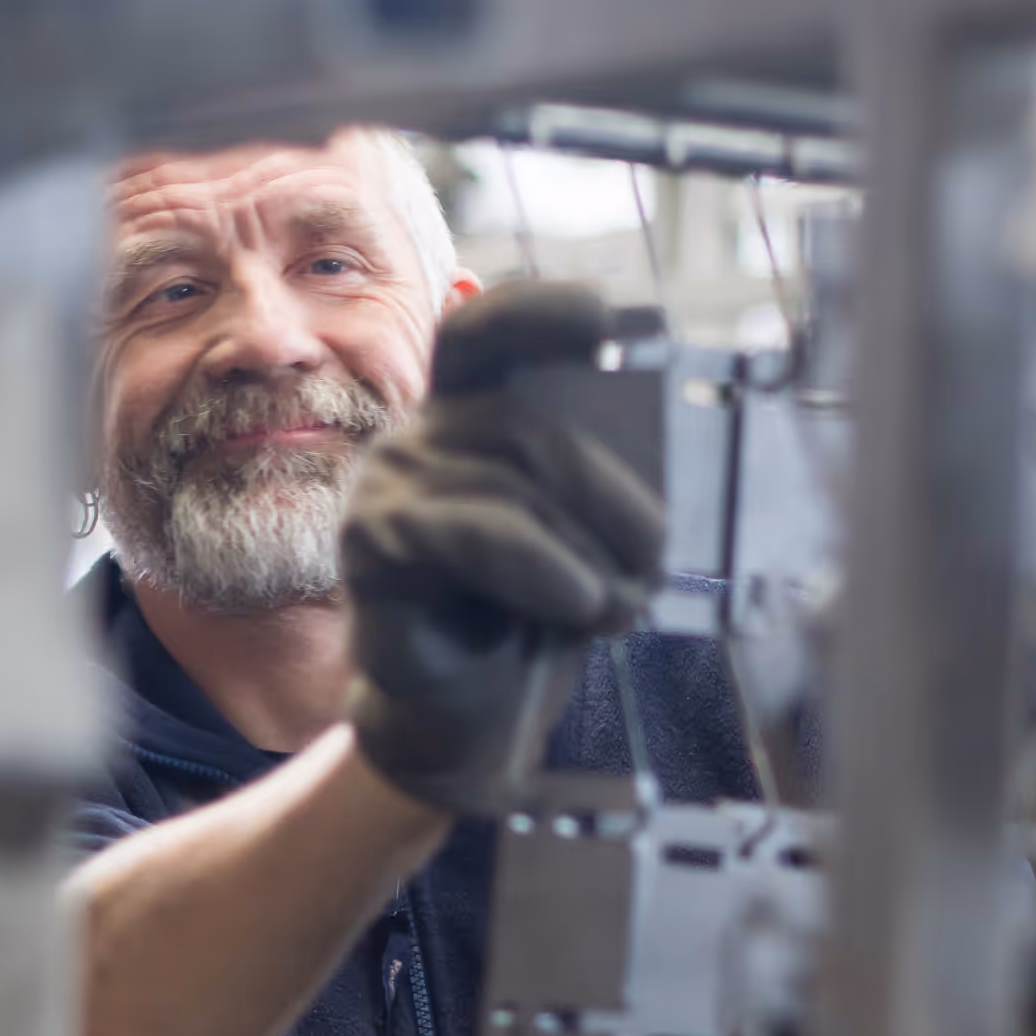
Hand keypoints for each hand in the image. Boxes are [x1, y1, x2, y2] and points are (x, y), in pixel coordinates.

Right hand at [342, 281, 665, 813]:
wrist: (472, 722)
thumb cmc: (528, 621)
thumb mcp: (582, 539)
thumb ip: (600, 484)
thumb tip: (664, 453)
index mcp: (467, 420)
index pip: (484, 333)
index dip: (537, 313)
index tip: (606, 321)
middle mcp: (416, 439)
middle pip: (523, 423)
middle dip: (611, 495)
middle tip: (656, 562)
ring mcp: (383, 489)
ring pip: (505, 480)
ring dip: (587, 549)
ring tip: (619, 607)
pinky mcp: (371, 549)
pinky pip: (465, 532)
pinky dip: (539, 566)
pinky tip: (577, 602)